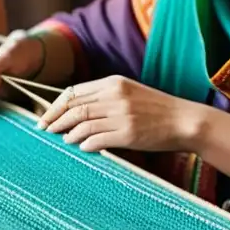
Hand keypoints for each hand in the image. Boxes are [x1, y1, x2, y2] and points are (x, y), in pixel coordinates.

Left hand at [37, 75, 204, 152]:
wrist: (184, 120)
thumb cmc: (157, 108)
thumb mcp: (130, 92)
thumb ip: (105, 96)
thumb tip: (75, 109)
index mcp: (113, 83)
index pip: (74, 92)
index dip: (56, 105)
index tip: (46, 116)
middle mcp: (115, 97)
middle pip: (74, 108)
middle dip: (54, 120)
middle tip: (44, 130)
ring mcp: (122, 116)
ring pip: (82, 123)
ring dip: (68, 133)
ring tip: (63, 139)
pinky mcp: (129, 134)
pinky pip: (97, 140)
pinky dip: (85, 144)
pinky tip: (82, 147)